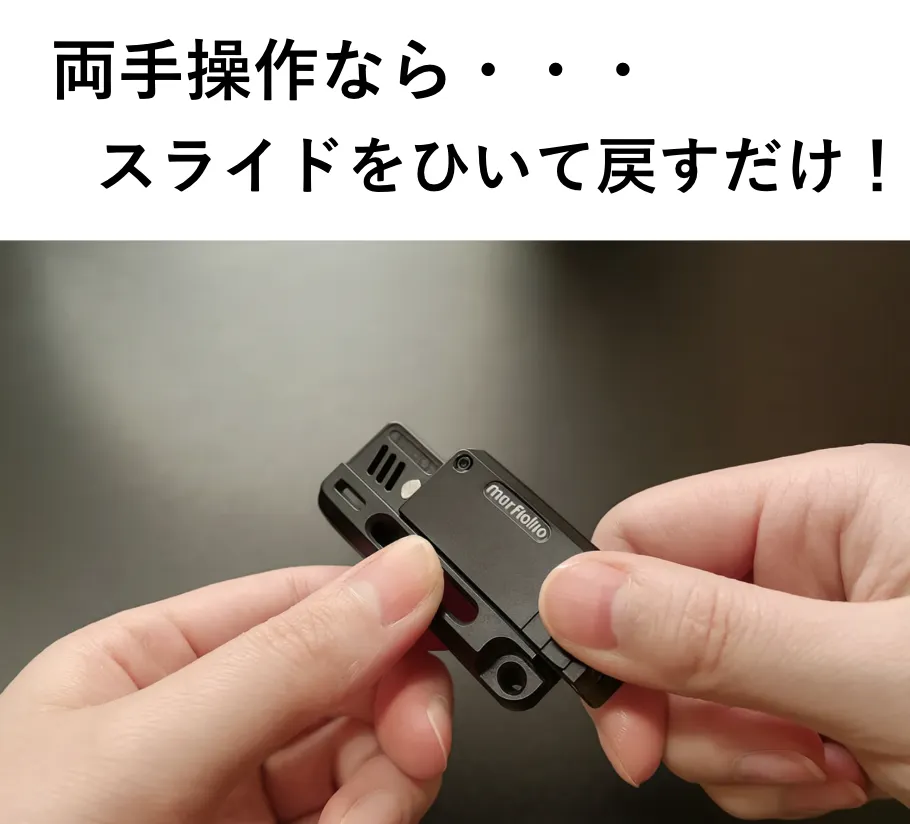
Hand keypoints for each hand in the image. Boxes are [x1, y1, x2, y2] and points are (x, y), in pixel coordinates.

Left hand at [0, 536, 450, 823]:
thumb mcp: (146, 751)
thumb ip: (283, 661)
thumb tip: (402, 579)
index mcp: (158, 661)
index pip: (302, 601)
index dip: (380, 610)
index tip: (439, 635)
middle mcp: (205, 724)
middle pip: (348, 682)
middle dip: (394, 710)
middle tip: (415, 745)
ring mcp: (236, 799)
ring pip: (364, 758)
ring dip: (388, 785)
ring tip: (364, 822)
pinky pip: (354, 820)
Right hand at [539, 443, 909, 818]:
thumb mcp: (874, 671)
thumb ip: (719, 633)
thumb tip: (574, 597)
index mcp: (814, 504)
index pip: (645, 534)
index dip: (609, 621)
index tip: (623, 710)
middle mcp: (807, 561)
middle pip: (658, 625)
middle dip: (691, 708)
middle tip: (753, 748)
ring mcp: (812, 634)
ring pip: (691, 693)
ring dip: (740, 754)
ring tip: (823, 763)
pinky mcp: (822, 697)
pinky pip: (736, 736)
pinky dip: (770, 776)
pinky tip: (840, 775)